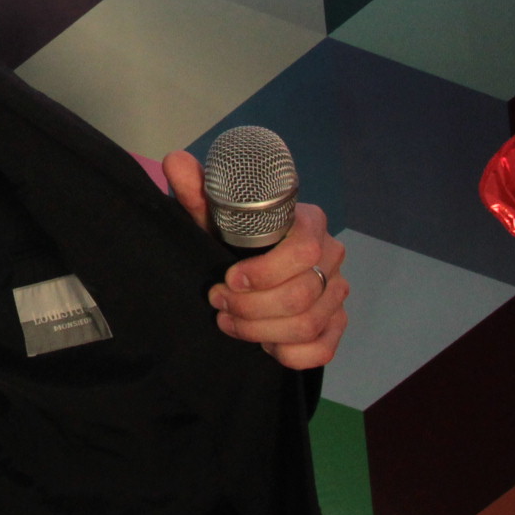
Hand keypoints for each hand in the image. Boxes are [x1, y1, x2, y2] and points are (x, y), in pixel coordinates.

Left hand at [162, 150, 348, 370]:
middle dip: (251, 307)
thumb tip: (176, 160)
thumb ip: (198, 193)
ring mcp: (337, 294)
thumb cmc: (233, 240)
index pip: (303, 250)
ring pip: (307, 325)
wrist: (247, 269)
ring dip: (260, 330)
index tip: (228, 278)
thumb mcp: (214, 219)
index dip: (264, 272)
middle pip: (301, 295)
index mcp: (310, 224)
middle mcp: (332, 257)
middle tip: (218, 303)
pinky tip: (263, 343)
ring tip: (228, 321)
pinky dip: (287, 353)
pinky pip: (320, 350)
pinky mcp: (336, 326)